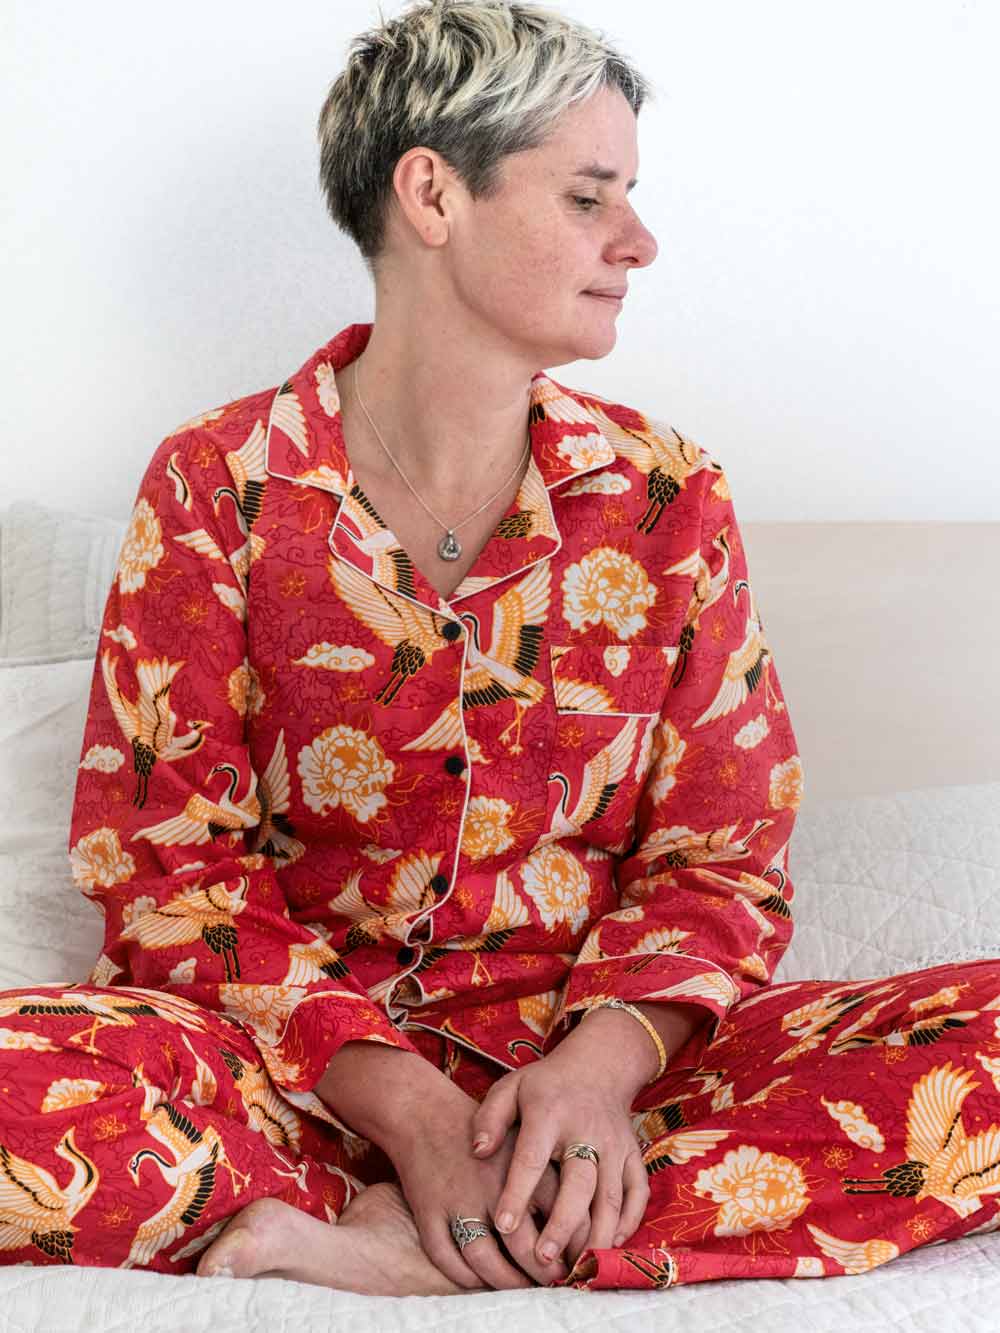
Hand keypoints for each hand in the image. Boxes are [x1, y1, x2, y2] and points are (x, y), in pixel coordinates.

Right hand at [386, 1076, 575, 1289]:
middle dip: (542, 1270)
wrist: (426, 1110)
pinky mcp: (428, 1209)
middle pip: (521, 1243)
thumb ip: (554, 1175)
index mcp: (520, 1158)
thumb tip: (586, 1220)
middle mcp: (489, 1181)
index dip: (572, 1244)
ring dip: (505, 1280)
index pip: (557, 1211)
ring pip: (483, 1256)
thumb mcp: (526, 1138)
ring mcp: (456, 1197)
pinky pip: (445, 1256)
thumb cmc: (488, 1134)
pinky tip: (480, 1279)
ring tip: (522, 1286)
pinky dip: (463, 1275)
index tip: (581, 1259)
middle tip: (555, 1281)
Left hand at [469, 1039, 648, 1270]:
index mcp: (549, 1114)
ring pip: (611, 1197)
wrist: (599, 1066)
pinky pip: (637, 1194)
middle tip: (542, 1260)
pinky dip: (628, 1223)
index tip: (503, 1226)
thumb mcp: (511, 1088)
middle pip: (579, 1184)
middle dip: (562, 1225)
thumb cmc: (545, 1086)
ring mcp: (614, 1145)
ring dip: (596, 1236)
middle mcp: (586, 1131)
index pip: (532, 1158)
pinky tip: (608, 1245)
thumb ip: (490, 1118)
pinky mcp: (633, 1155)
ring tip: (575, 1268)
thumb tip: (477, 1151)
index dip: (517, 1193)